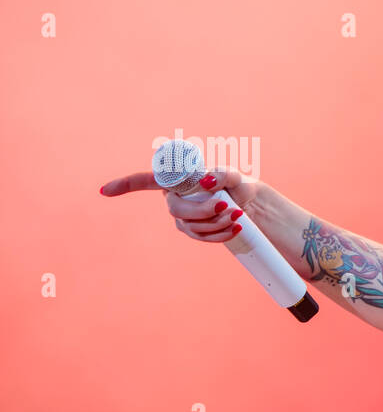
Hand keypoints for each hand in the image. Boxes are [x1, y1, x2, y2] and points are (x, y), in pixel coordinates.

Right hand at [99, 166, 263, 243]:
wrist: (250, 205)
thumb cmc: (238, 185)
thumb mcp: (235, 176)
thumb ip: (224, 174)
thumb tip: (207, 181)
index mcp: (176, 179)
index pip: (146, 181)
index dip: (125, 185)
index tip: (104, 190)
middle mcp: (174, 198)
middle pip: (176, 210)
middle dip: (201, 211)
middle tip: (225, 206)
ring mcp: (182, 217)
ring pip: (191, 226)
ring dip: (216, 222)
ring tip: (237, 214)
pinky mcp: (194, 231)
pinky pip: (202, 237)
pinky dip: (220, 234)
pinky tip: (236, 228)